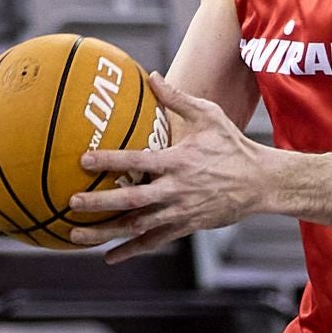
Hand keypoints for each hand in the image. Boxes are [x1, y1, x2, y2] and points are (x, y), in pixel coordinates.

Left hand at [66, 71, 268, 265]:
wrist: (260, 182)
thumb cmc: (232, 145)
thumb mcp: (209, 116)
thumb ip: (177, 99)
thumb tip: (151, 76)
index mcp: (179, 161)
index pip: (138, 161)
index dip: (110, 160)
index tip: (83, 159)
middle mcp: (176, 189)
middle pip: (132, 199)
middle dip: (100, 202)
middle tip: (71, 202)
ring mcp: (180, 211)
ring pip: (138, 225)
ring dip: (106, 231)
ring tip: (76, 234)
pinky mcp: (186, 226)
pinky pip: (154, 240)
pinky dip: (131, 250)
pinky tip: (109, 256)